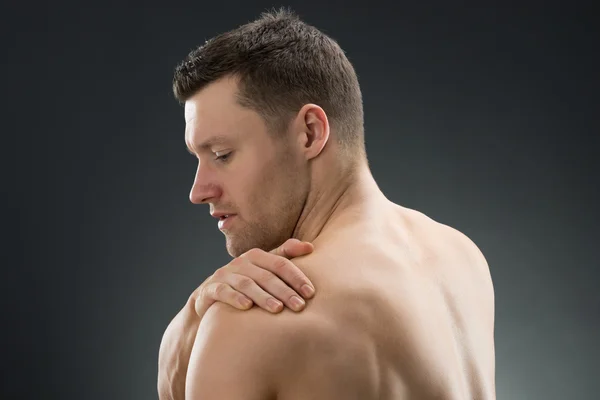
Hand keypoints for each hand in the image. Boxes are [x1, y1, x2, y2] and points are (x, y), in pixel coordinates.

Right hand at [192, 238, 315, 319]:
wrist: (209, 299)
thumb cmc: (245, 284)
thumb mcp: (264, 269)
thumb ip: (285, 257)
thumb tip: (310, 246)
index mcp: (256, 256)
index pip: (280, 263)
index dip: (296, 277)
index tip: (311, 293)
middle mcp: (241, 263)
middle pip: (266, 276)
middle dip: (284, 291)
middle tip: (300, 306)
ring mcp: (224, 275)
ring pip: (246, 284)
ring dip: (263, 296)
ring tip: (278, 309)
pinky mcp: (210, 289)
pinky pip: (223, 292)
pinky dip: (235, 298)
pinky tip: (247, 307)